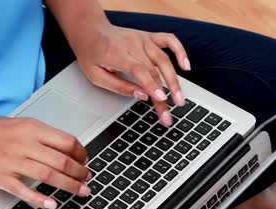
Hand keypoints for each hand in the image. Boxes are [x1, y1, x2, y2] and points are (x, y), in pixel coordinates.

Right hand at [0, 115, 90, 208]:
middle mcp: (23, 144)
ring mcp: (12, 161)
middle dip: (80, 172)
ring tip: (81, 191)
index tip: (86, 161)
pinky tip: (52, 203)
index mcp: (31, 128)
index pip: (66, 141)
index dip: (81, 153)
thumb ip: (43, 136)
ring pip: (48, 175)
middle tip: (88, 179)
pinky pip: (24, 191)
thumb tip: (70, 150)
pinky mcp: (1, 177)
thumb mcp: (21, 125)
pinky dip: (40, 199)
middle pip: (61, 160)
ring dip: (69, 185)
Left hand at [73, 24, 190, 126]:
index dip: (151, 84)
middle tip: (171, 111)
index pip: (139, 70)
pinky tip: (186, 67)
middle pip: (153, 70)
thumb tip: (141, 95)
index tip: (161, 98)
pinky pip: (169, 40)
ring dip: (174, 80)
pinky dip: (180, 51)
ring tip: (179, 98)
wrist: (90, 30)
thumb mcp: (95, 75)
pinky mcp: (149, 36)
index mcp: (115, 53)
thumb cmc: (91, 54)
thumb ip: (118, 86)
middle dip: (165, 92)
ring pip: (164, 59)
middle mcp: (132, 44)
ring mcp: (142, 39)